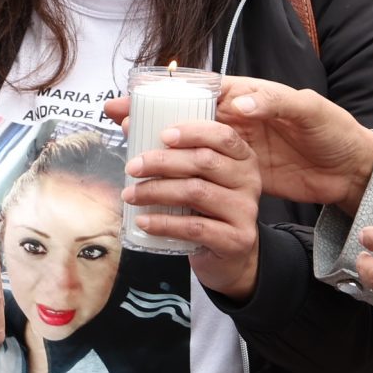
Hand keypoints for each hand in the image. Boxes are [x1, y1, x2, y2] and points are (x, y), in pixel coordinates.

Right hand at [109, 80, 372, 213]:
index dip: (164, 92)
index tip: (133, 97)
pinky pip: (204, 173)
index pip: (198, 89)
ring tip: (127, 154)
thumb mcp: (310, 112)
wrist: (352, 171)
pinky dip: (180, 176)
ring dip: (157, 147)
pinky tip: (158, 184)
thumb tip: (235, 103)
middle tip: (115, 120)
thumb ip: (275, 102)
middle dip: (147, 115)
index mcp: (249, 96)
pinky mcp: (241, 175)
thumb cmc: (335, 133)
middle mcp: (237, 119)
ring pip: (188, 144)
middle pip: (183, 114)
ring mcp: (237, 148)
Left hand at [120, 116, 264, 297]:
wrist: (230, 255)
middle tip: (132, 167)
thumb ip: (166, 145)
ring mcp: (245, 211)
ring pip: (196, 192)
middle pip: (204, 161)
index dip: (192, 132)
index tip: (162, 135)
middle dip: (162, 161)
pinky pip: (194, 228)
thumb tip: (124, 117)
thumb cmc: (206, 207)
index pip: (222, 135)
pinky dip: (164, 223)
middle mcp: (249, 181)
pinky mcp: (236, 239)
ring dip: (156, 191)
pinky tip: (143, 221)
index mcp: (242, 157)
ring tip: (130, 194)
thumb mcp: (194, 175)